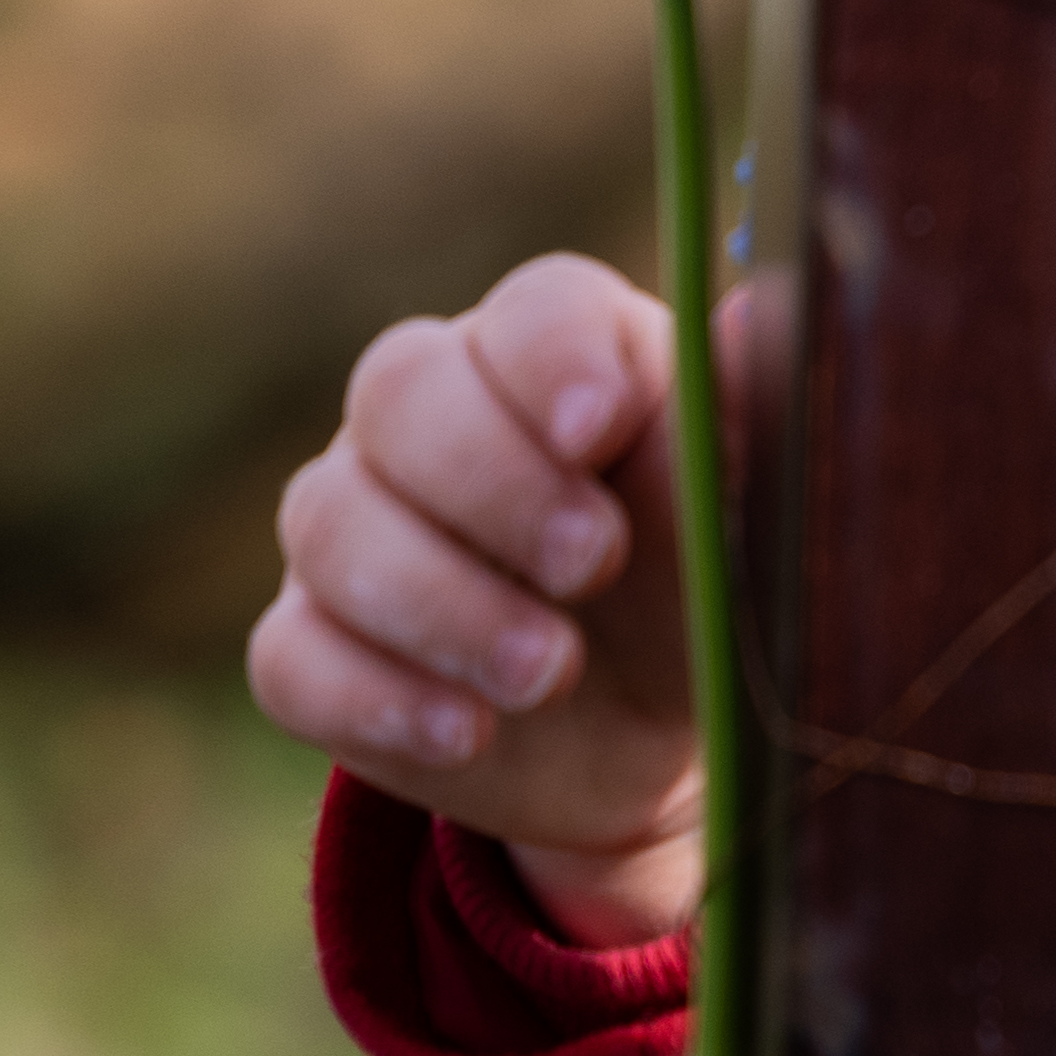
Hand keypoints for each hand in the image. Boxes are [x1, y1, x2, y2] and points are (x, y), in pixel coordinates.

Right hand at [249, 252, 705, 945]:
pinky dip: (375, 696)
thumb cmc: (708, 591)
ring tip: (550, 672)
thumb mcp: (745, 522)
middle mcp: (435, 419)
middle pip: (401, 391)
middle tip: (591, 564)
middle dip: (492, 482)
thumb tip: (762, 319)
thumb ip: (748, 425)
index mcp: (564, 362)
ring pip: (333, 521)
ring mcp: (358, 527)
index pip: (532, 313)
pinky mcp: (317, 645)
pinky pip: (293, 656)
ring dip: (444, 604)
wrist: (658, 743)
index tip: (599, 428)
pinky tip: (464, 733)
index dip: (552, 360)